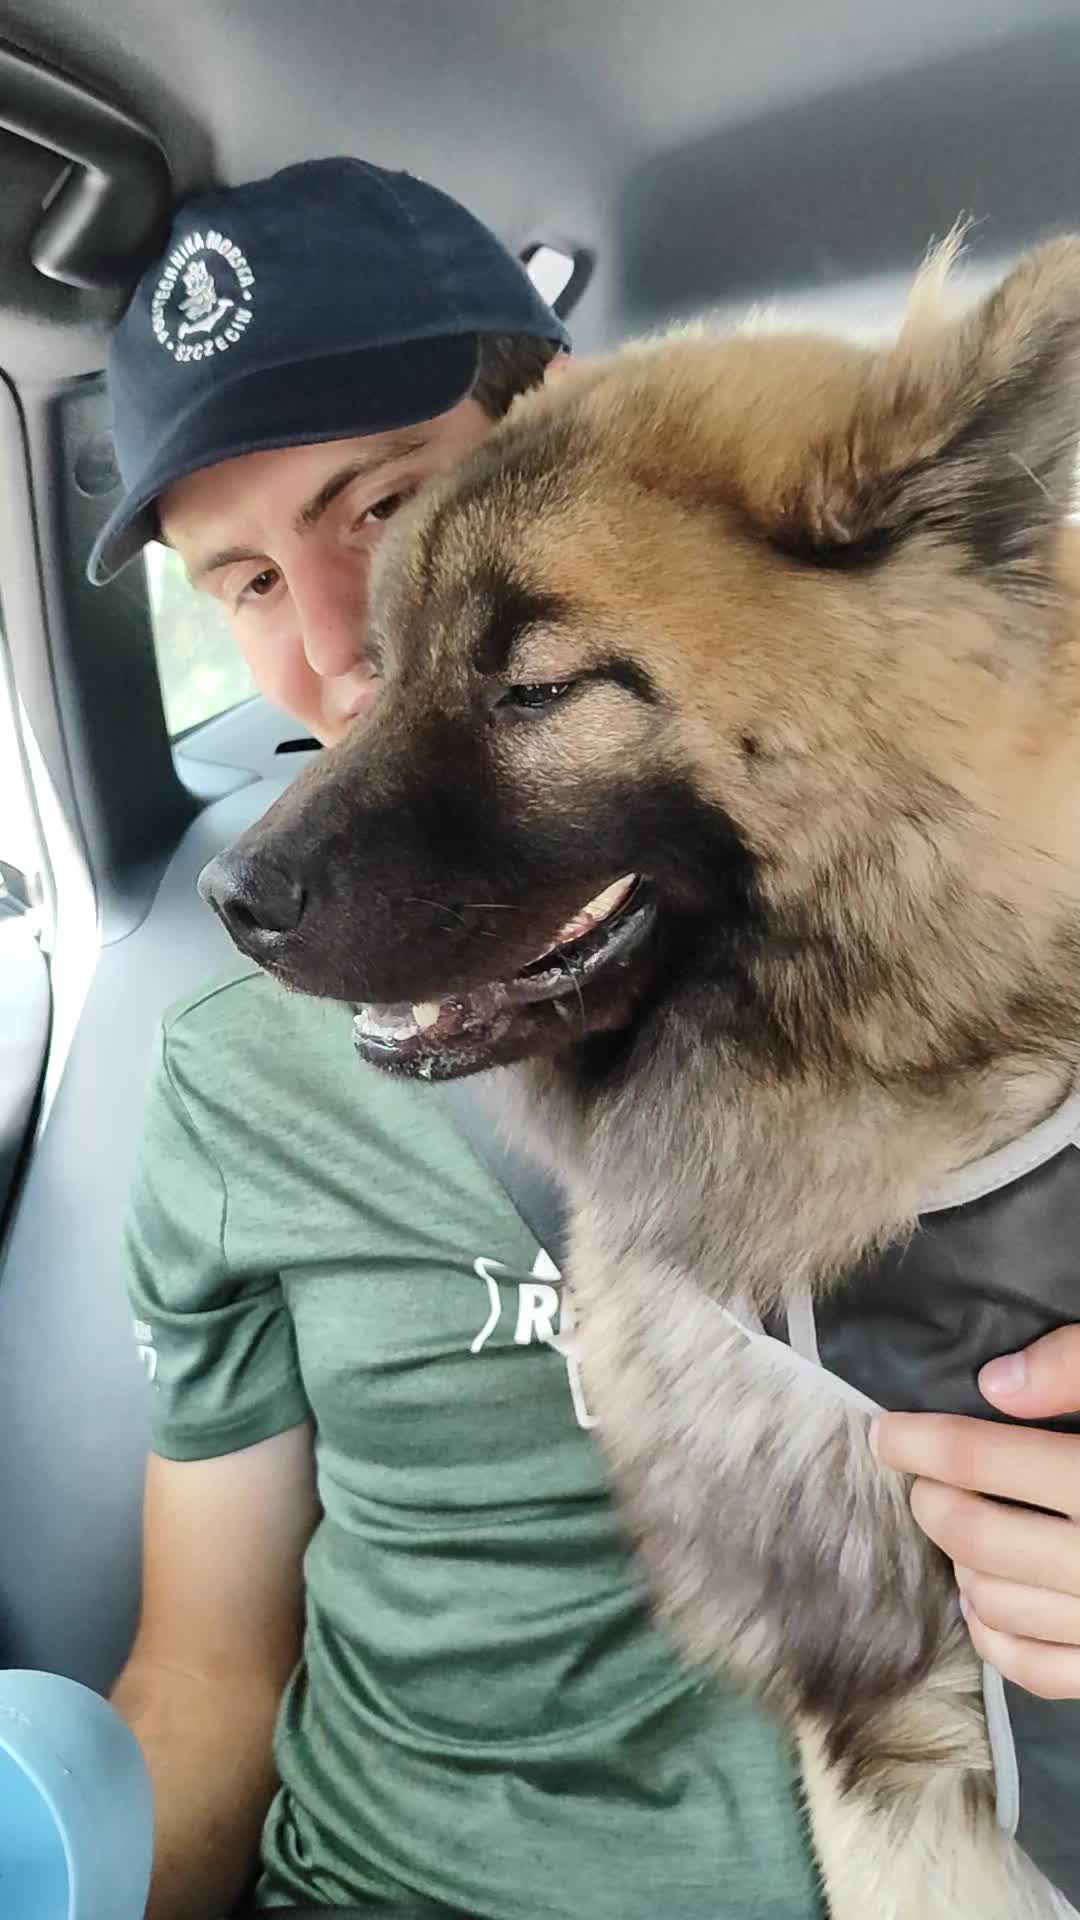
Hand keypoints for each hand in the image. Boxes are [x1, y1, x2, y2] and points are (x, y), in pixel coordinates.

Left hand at [872, 1327, 1079, 1698]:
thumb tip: (997, 1384)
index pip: (991, 1461)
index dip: (926, 1443)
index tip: (887, 1433)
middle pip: (983, 1535)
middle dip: (935, 1501)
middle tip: (921, 1477)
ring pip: (1003, 1603)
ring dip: (961, 1564)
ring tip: (953, 1528)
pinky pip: (1046, 1671)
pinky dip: (999, 1640)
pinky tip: (981, 1603)